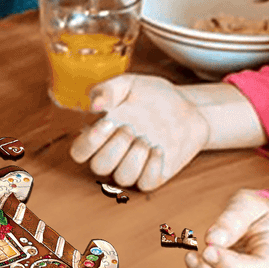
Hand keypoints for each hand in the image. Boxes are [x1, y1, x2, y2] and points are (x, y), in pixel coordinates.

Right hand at [69, 73, 208, 190]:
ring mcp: (135, 166)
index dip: (88, 143)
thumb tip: (94, 105)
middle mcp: (115, 154)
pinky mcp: (155, 175)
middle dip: (114, 148)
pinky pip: (146, 183)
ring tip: (146, 138)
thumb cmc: (154, 95)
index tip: (108, 122)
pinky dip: (151, 167)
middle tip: (131, 128)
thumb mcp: (129, 84)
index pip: (80, 152)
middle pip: (99, 167)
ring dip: (134, 157)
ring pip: (122, 178)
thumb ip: (108, 89)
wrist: (188, 107)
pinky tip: (159, 149)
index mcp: (102, 134)